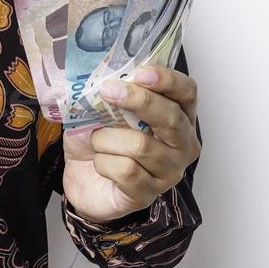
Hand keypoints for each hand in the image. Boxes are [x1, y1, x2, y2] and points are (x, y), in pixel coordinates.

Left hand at [62, 64, 200, 224]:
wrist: (81, 176)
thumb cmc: (99, 138)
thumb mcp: (104, 106)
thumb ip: (113, 89)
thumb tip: (109, 74)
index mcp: (178, 115)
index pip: (187, 92)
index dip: (167, 80)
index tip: (139, 73)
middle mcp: (182, 144)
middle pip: (171, 118)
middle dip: (138, 101)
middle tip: (108, 90)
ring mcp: (169, 172)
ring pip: (140, 146)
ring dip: (106, 138)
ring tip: (97, 140)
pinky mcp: (149, 194)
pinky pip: (125, 170)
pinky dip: (103, 161)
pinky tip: (101, 162)